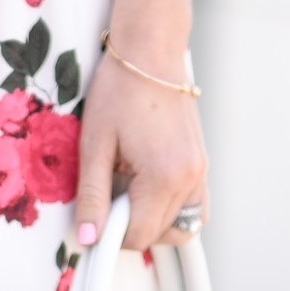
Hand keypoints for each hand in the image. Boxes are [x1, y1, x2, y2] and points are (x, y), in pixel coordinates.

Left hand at [74, 40, 208, 250]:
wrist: (150, 51)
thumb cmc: (119, 90)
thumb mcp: (95, 147)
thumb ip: (92, 198)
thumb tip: (87, 239)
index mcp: (164, 177)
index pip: (139, 237)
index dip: (111, 235)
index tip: (96, 215)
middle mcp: (191, 178)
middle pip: (160, 235)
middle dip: (130, 226)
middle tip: (109, 193)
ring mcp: (201, 171)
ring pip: (181, 226)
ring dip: (153, 222)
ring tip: (128, 192)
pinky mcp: (202, 164)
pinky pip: (193, 207)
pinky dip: (171, 210)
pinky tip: (147, 191)